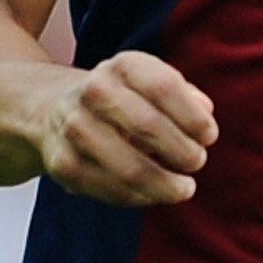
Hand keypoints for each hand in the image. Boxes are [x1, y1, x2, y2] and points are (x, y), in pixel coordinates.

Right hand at [38, 50, 216, 203]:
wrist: (54, 110)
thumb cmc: (122, 101)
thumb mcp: (152, 84)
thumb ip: (184, 95)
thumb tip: (204, 111)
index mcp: (123, 66)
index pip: (164, 87)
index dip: (193, 117)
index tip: (209, 136)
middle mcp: (94, 90)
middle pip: (148, 126)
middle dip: (182, 152)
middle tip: (197, 162)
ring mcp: (75, 127)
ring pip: (129, 168)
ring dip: (164, 184)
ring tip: (184, 188)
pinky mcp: (64, 164)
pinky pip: (111, 190)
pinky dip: (141, 197)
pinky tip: (155, 194)